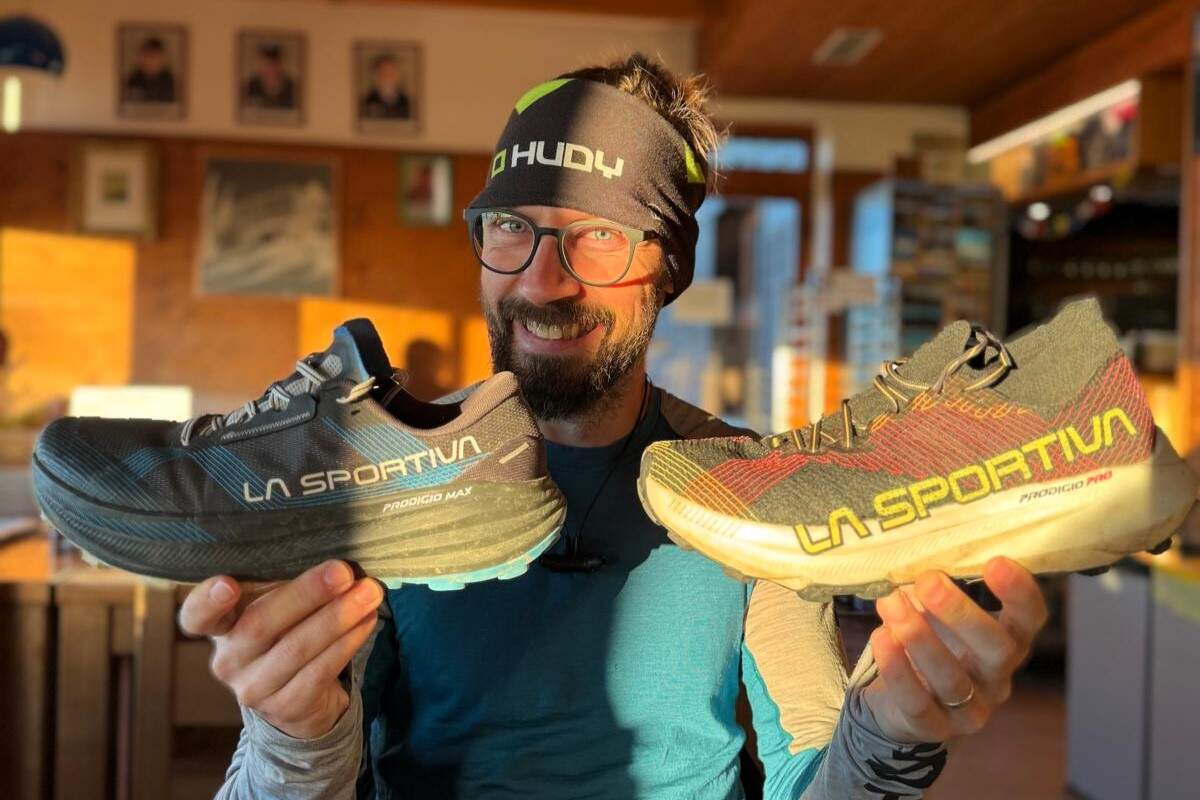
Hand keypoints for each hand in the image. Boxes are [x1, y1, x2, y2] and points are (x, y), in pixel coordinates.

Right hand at [177, 560, 383, 738]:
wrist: (299, 701)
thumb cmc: (286, 636)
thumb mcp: (275, 610)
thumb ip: (285, 586)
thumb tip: (333, 562)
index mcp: (220, 627)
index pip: (197, 616)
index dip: (207, 600)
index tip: (227, 584)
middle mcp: (228, 660)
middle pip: (260, 624)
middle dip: (306, 594)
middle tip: (343, 572)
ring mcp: (254, 688)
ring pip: (297, 648)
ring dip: (338, 617)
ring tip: (369, 593)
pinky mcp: (286, 707)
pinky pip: (320, 670)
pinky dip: (348, 642)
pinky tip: (367, 621)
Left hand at [862, 556, 1047, 743]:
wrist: (902, 703)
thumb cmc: (930, 641)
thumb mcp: (938, 612)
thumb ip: (937, 588)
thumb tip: (916, 559)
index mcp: (1007, 641)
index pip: (1030, 618)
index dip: (1020, 592)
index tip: (995, 562)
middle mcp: (996, 676)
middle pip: (996, 649)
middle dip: (961, 613)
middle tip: (928, 581)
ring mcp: (969, 708)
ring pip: (952, 678)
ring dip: (919, 637)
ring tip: (890, 604)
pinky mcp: (934, 727)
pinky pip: (917, 702)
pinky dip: (897, 669)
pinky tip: (882, 638)